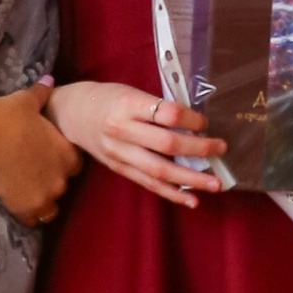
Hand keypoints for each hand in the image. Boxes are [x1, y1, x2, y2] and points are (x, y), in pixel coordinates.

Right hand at [0, 85, 78, 227]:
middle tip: (32, 171)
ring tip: (25, 190)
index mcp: (67, 153)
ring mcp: (43, 196)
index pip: (75, 164)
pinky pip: (32, 220)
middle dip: (51, 180)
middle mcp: (61, 178)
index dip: (62, 159)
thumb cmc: (6, 115)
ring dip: (41, 200)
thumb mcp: (27, 101)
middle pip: (62, 185)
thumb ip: (42, 93)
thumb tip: (50, 79)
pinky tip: (15, 203)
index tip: (48, 155)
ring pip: (50, 208)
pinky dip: (26, 214)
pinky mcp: (23, 207)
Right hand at [49, 81, 223, 210]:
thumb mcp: (132, 92)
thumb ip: (158, 107)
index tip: (205, 122)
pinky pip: (149, 184)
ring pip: (160, 170)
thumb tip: (196, 124)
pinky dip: (172, 193)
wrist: (72, 114)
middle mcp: (122, 130)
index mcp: (128, 104)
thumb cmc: (109, 98)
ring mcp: (120, 153)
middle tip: (221, 148)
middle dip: (199, 148)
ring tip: (215, 184)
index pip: (167, 113)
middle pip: (167, 144)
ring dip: (191, 179)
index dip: (192, 118)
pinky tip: (192, 200)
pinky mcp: (119, 169)